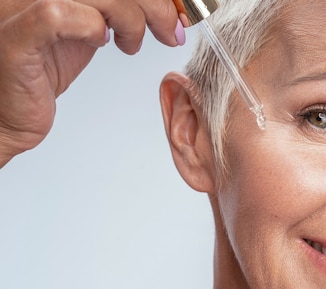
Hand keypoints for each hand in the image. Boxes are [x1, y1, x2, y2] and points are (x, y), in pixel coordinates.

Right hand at [0, 0, 181, 166]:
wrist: (8, 113)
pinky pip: (57, 15)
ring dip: (130, 19)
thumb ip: (119, 9)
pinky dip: (90, 26)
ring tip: (131, 44)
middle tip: (172, 31)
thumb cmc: (43, 70)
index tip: (181, 9)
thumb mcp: (88, 29)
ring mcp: (19, 7)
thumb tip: (170, 6)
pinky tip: (99, 42)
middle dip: (155, 4)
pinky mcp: (17, 38)